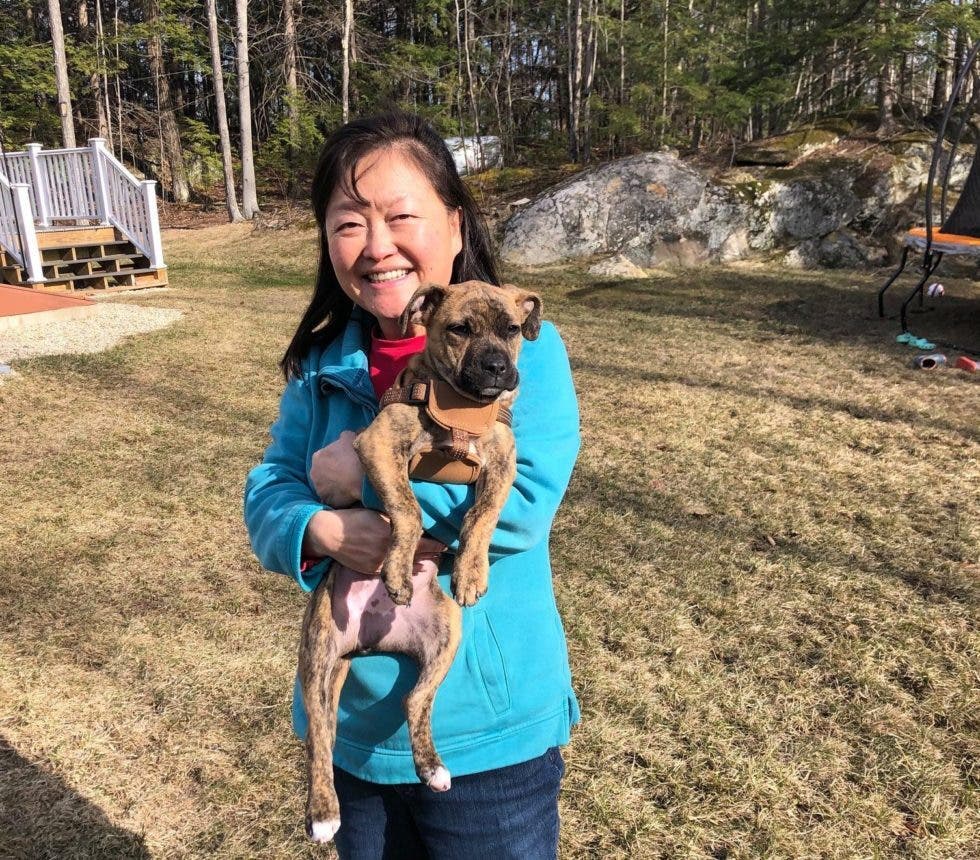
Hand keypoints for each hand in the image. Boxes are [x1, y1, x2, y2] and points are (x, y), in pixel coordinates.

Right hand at [303, 508, 445, 575]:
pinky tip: (411, 562)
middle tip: (445, 549)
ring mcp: (382, 563)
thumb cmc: (355, 517)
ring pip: (408, 564)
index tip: (448, 541)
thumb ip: (398, 518)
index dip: (438, 543)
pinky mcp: (374, 571)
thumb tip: (415, 521)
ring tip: (432, 556)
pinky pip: (395, 570)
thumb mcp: (378, 512)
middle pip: (419, 555)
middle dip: (432, 552)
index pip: (424, 542)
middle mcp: (389, 551)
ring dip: (419, 560)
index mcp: (393, 534)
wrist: (329, 534)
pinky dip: (404, 566)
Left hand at [310, 430, 363, 507]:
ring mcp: (320, 489)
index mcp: (318, 457)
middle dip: (332, 474)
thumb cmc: (354, 454)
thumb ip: (344, 436)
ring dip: (335, 486)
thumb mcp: (349, 437)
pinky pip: (334, 499)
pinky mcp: (328, 501)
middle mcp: (314, 473)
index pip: (323, 458)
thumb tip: (344, 436)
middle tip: (346, 474)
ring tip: (348, 485)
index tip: (344, 462)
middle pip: (323, 474)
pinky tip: (349, 494)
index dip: (334, 460)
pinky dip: (340, 497)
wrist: (362, 475)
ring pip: (327, 487)